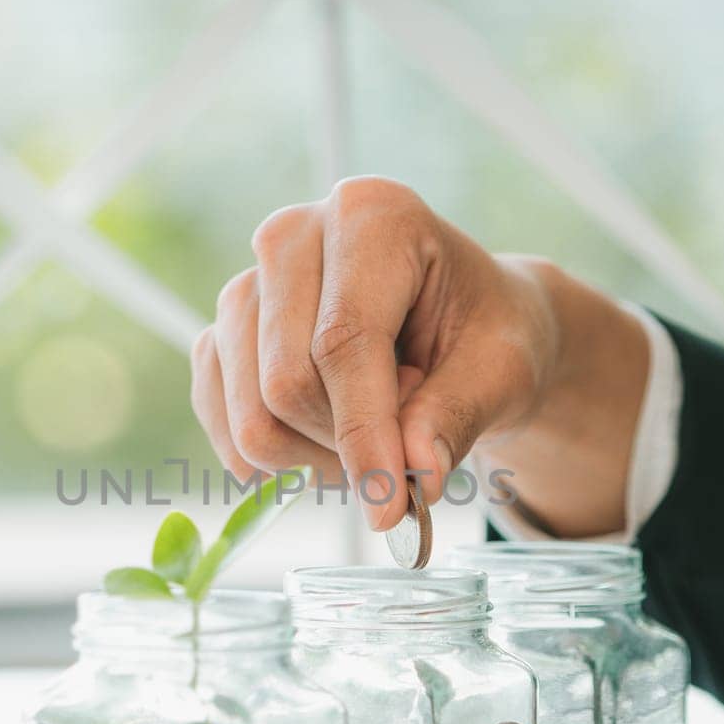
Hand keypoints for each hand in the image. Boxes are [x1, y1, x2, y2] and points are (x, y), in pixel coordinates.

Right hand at [190, 176, 648, 535]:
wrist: (464, 324)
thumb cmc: (487, 335)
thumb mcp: (502, 372)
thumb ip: (458, 417)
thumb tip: (414, 476)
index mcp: (371, 215)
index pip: (343, 341)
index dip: (362, 433)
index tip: (388, 507)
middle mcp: (293, 234)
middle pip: (285, 382)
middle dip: (346, 444)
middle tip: (409, 441)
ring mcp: (247, 281)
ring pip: (250, 412)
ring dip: (315, 454)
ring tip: (375, 428)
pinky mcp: (223, 330)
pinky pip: (220, 416)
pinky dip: (276, 455)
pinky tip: (328, 440)